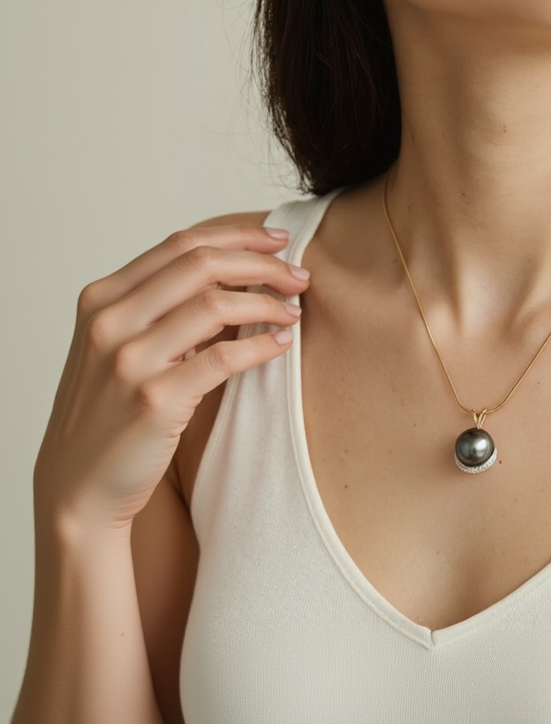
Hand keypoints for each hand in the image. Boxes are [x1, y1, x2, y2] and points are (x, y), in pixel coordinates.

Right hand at [32, 223, 309, 532]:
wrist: (78, 486)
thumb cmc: (110, 412)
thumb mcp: (120, 346)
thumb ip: (161, 308)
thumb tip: (237, 275)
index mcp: (102, 299)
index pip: (180, 243)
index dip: (238, 236)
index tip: (278, 241)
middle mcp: (110, 322)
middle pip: (201, 264)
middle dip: (262, 264)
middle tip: (299, 276)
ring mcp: (129, 361)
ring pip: (215, 304)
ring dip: (267, 303)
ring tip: (293, 313)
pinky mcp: (154, 401)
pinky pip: (223, 357)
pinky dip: (259, 345)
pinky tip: (279, 345)